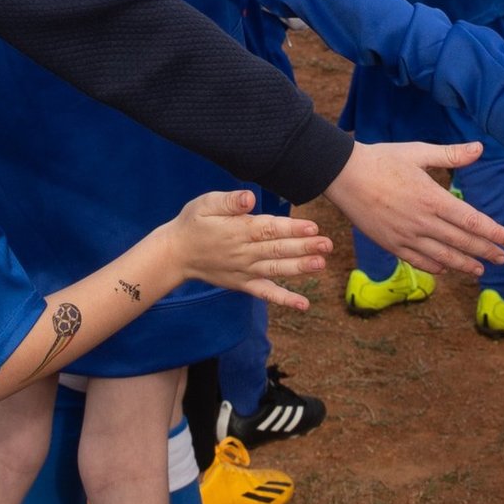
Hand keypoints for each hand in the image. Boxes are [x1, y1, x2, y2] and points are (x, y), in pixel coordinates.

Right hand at [167, 189, 331, 309]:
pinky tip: (303, 304)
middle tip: (327, 245)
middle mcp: (244, 253)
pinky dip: (284, 299)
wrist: (176, 253)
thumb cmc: (193, 223)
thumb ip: (229, 201)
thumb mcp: (205, 204)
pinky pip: (265, 293)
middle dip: (304, 247)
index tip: (312, 228)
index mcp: (238, 231)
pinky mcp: (243, 284)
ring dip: (300, 268)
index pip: (268, 230)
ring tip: (321, 265)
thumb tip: (249, 198)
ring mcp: (244, 271)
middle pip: (277, 250)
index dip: (291, 229)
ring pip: (276, 270)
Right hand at [322, 139, 503, 276]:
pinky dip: (435, 266)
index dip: (493, 232)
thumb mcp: (418, 151)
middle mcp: (421, 221)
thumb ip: (451, 154)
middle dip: (485, 251)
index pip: (471, 220)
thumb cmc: (382, 159)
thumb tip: (479, 148)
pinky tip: (446, 268)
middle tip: (503, 259)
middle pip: (461, 241)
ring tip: (480, 269)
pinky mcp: (390, 244)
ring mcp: (405, 236)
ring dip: (464, 264)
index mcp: (432, 198)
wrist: (343, 175)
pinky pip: (417, 260)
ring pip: (442, 256)